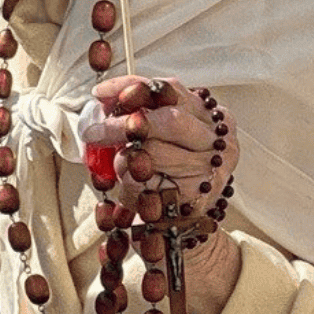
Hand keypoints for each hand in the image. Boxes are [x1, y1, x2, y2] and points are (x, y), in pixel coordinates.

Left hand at [84, 77, 238, 208]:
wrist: (184, 226)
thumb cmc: (171, 175)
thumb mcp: (163, 138)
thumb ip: (141, 115)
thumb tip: (103, 98)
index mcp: (212, 117)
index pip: (172, 90)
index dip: (133, 87)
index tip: (101, 93)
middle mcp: (218, 141)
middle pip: (168, 120)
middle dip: (124, 124)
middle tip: (95, 132)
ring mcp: (211, 171)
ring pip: (154, 155)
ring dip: (125, 162)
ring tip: (121, 170)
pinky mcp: (196, 200)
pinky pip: (149, 187)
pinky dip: (130, 190)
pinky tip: (132, 194)